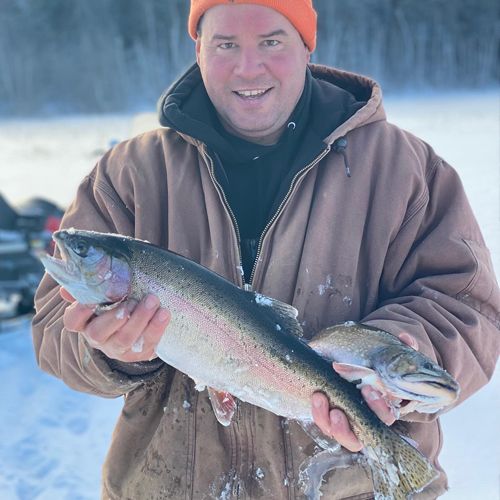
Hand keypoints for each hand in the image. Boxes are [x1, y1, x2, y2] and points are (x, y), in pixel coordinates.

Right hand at [60, 288, 170, 361]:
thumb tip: (80, 268)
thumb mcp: (106, 293)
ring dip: (140, 319)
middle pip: (99, 333)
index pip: (72, 321)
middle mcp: (98, 338)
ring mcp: (118, 348)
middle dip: (115, 317)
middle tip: (130, 302)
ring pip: (125, 338)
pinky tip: (164, 313)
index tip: (91, 300)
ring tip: (152, 300)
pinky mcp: (139, 353)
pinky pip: (147, 343)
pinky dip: (156, 327)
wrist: (141, 325)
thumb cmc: (119, 301)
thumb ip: (95, 283)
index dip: (79, 312)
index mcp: (85, 322)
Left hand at [311, 332, 417, 451]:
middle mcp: (366, 420)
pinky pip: (324, 423)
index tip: (370, 389)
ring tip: (320, 399)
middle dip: (348, 426)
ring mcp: (348, 421)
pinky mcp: (331, 417)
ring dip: (329, 422)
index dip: (379, 408)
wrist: (359, 364)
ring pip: (341, 435)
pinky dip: (319, 413)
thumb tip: (406, 339)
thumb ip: (403, 348)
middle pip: (360, 437)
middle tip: (338, 410)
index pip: (386, 417)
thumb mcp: (390, 356)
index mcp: (384, 408)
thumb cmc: (378, 364)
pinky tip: (316, 396)